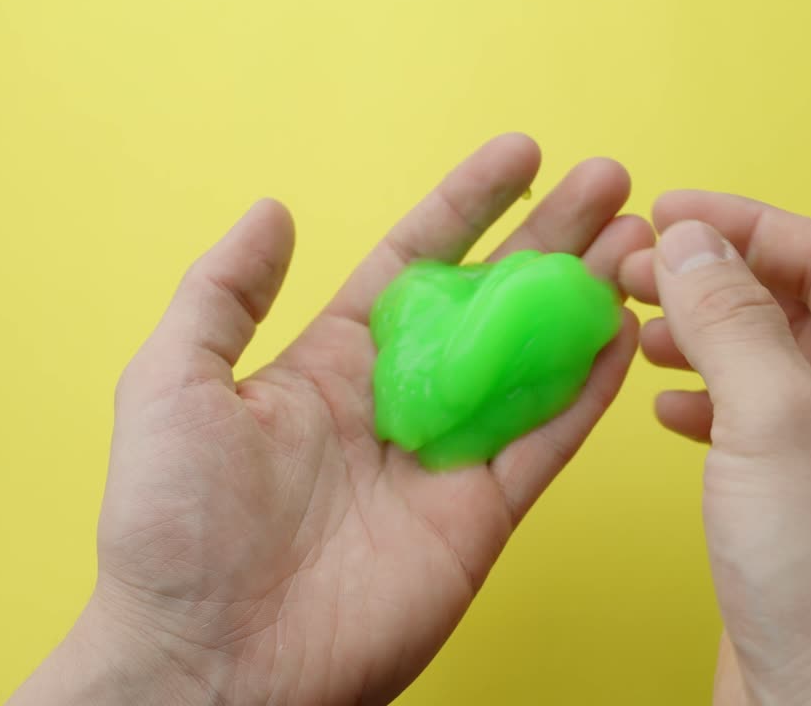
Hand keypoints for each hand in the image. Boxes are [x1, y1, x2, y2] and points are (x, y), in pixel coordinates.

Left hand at [9, 134, 651, 705]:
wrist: (210, 662)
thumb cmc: (171, 528)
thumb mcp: (172, 382)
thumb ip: (224, 293)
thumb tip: (274, 211)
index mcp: (332, 362)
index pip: (417, 260)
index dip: (470, 204)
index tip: (521, 155)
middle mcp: (400, 400)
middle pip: (493, 300)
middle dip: (552, 237)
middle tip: (610, 184)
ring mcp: (445, 458)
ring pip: (534, 362)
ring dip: (586, 301)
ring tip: (639, 243)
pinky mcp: (479, 516)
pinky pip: (545, 442)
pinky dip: (587, 392)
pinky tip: (621, 335)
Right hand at [620, 192, 810, 704]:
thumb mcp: (776, 423)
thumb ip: (734, 317)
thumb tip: (693, 238)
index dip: (747, 224)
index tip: (670, 211)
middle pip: (801, 306)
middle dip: (718, 281)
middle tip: (640, 268)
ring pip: (774, 364)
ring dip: (707, 338)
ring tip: (641, 330)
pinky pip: (759, 423)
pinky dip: (709, 402)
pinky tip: (666, 407)